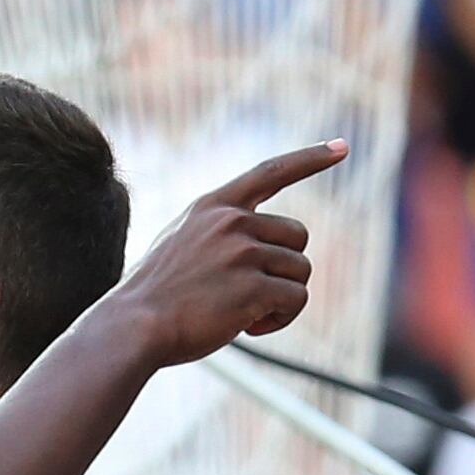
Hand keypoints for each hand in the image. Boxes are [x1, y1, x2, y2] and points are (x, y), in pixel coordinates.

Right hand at [113, 139, 344, 364]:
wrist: (133, 327)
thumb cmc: (154, 296)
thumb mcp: (180, 243)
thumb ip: (218, 232)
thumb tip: (263, 244)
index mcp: (212, 207)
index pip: (270, 172)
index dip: (310, 158)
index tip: (341, 147)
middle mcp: (231, 222)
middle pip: (298, 236)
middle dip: (285, 267)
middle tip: (253, 295)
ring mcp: (242, 252)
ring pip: (300, 271)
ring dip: (281, 298)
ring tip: (245, 314)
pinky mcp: (253, 287)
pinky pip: (295, 299)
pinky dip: (280, 319)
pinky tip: (248, 327)